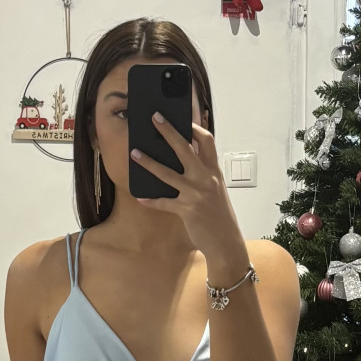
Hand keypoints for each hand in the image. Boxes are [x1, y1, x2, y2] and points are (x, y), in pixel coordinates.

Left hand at [131, 114, 246, 269]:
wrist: (226, 242)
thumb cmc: (220, 216)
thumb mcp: (216, 190)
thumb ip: (204, 174)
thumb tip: (187, 160)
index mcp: (214, 171)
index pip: (207, 141)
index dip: (195, 126)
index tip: (183, 118)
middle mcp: (205, 179)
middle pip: (185, 149)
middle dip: (169, 132)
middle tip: (155, 118)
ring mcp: (196, 194)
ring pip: (168, 173)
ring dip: (149, 162)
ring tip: (134, 153)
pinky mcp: (187, 210)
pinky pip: (164, 203)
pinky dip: (151, 200)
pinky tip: (140, 197)